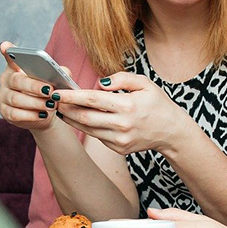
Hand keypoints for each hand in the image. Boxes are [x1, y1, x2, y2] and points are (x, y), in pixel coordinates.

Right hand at [0, 41, 65, 131]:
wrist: (44, 114)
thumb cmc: (47, 92)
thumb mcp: (55, 80)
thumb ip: (59, 72)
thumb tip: (63, 73)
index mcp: (16, 67)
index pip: (10, 57)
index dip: (7, 51)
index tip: (5, 47)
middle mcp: (6, 80)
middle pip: (16, 81)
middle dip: (34, 86)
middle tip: (50, 91)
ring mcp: (3, 96)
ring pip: (16, 99)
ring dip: (35, 102)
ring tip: (51, 105)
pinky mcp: (5, 112)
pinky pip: (15, 114)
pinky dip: (30, 115)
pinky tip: (42, 115)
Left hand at [54, 72, 192, 154]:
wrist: (172, 132)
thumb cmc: (158, 104)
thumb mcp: (144, 84)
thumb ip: (121, 78)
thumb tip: (99, 83)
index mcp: (128, 105)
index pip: (92, 99)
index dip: (71, 95)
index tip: (57, 91)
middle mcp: (122, 125)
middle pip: (84, 117)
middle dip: (66, 108)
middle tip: (54, 100)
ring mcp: (120, 140)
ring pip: (87, 129)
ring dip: (72, 119)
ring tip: (63, 108)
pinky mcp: (119, 149)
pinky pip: (97, 136)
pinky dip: (88, 127)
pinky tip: (82, 118)